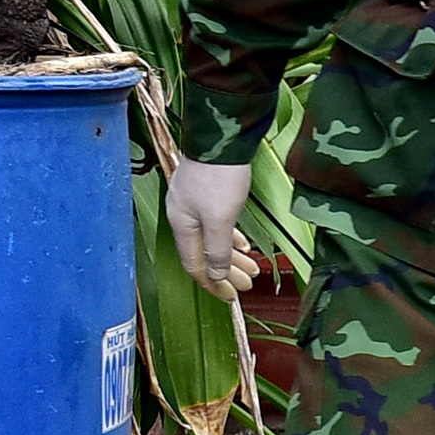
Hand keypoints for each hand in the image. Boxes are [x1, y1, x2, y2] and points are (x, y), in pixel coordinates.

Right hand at [164, 154, 259, 300]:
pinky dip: (230, 237)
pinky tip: (243, 244)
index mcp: (182, 225)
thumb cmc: (220, 178)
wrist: (223, 137)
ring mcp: (195, 204)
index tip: (230, 297)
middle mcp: (184, 216)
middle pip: (204, 254)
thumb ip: (217, 249)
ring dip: (232, 256)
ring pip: (213, 239)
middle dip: (226, 272)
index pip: (194, 265)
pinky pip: (217, 224)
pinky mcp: (208, 192)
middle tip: (248, 285)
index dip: (213, 283)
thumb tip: (216, 275)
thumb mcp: (220, 219)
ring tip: (253, 269)